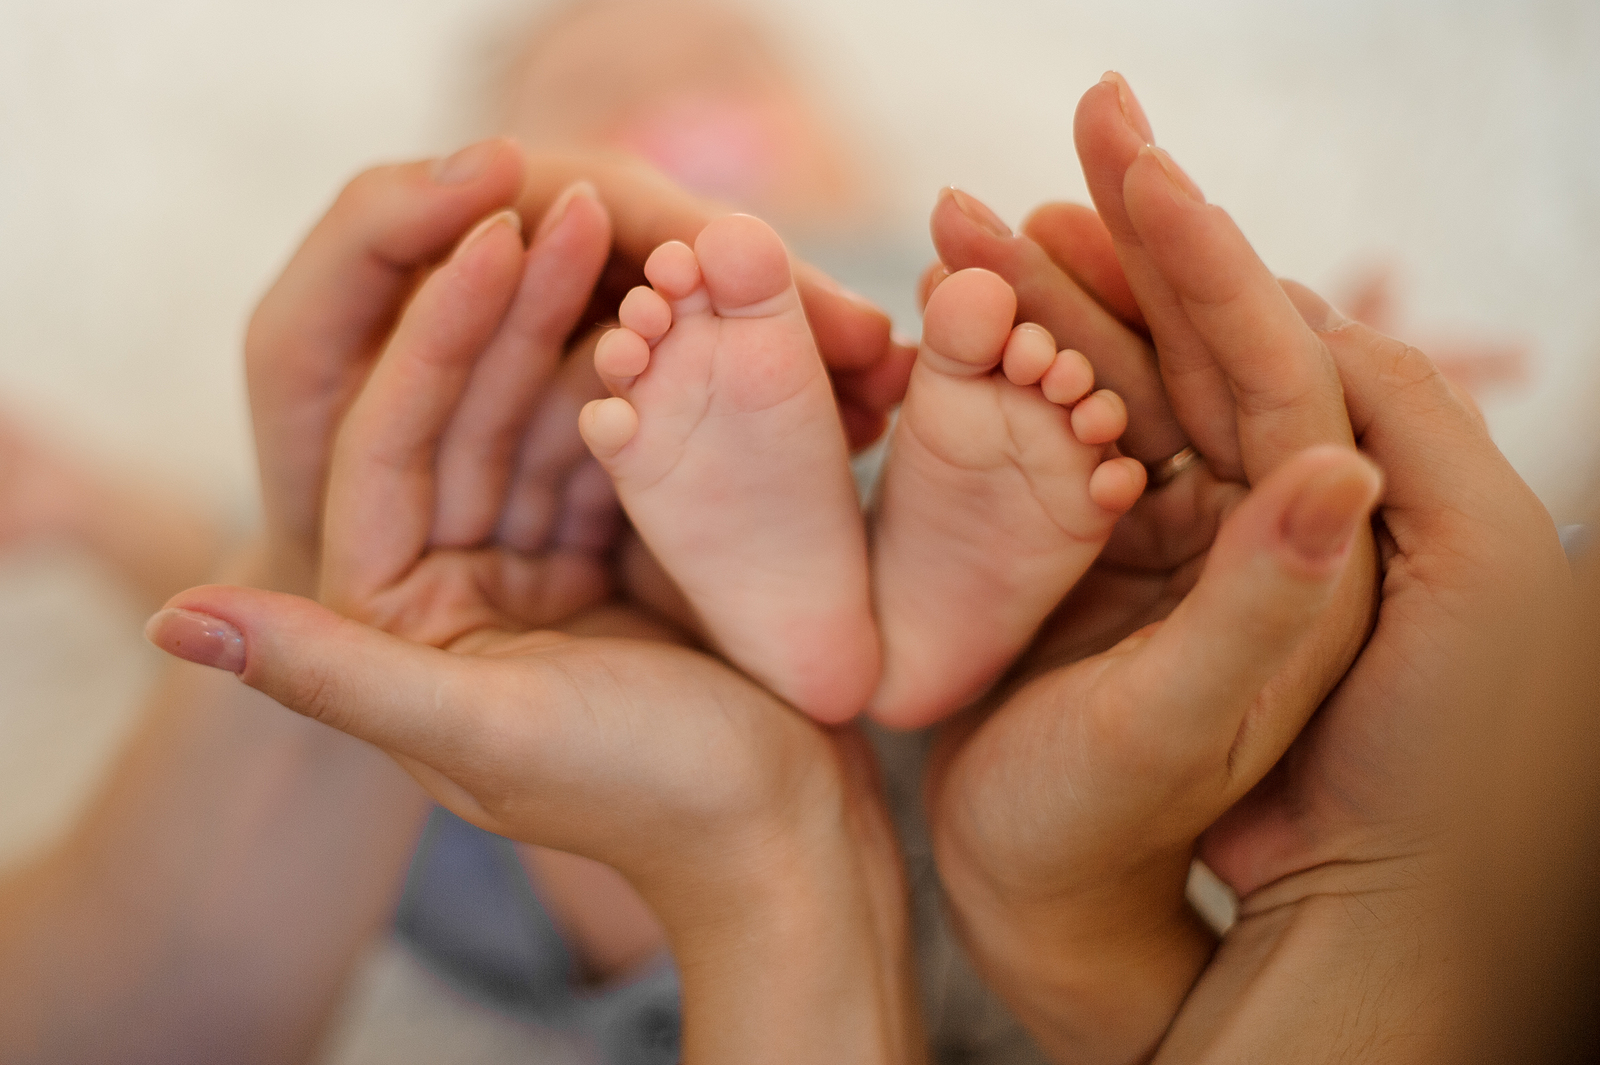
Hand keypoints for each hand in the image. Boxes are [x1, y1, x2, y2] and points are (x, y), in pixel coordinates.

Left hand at [151, 179, 924, 1062]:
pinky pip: (615, 442)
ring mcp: (537, 560)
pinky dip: (643, 378)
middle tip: (573, 200)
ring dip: (584, 325)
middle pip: (470, 417)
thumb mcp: (481, 735)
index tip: (488, 238)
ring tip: (629, 231)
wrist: (787, 832)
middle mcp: (453, 584)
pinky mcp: (614, 549)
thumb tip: (176, 619)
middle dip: (518, 309)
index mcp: (396, 622)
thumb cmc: (643, 795)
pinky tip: (671, 304)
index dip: (437, 339)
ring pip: (546, 416)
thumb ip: (332, 675)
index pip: (392, 450)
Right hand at [924, 76, 1392, 1061]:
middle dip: (1137, 232)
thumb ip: (1271, 600)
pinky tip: (960, 303)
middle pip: (1209, 341)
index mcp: (1316, 555)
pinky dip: (1019, 358)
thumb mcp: (1198, 724)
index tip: (1136, 161)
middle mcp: (1257, 521)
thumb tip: (1340, 465)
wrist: (1036, 903)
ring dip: (1059, 284)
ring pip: (1127, 371)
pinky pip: (1069, 424)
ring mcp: (1176, 526)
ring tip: (970, 210)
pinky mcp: (1102, 544)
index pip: (1279, 366)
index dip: (1211, 258)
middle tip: (1086, 116)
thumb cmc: (1114, 831)